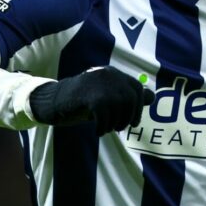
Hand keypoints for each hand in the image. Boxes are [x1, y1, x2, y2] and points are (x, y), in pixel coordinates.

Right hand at [29, 67, 153, 135]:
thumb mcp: (107, 98)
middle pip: (130, 99)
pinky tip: (98, 131)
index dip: (138, 108)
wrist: (53, 101)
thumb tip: (152, 97)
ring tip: (105, 129)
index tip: (133, 123)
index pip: (136, 88)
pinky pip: (105, 115)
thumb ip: (127, 97)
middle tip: (118, 128)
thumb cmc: (82, 102)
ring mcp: (98, 84)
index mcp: (112, 73)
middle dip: (127, 118)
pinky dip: (103, 127)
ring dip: (114, 124)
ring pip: (119, 108)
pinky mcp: (89, 95)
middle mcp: (107, 74)